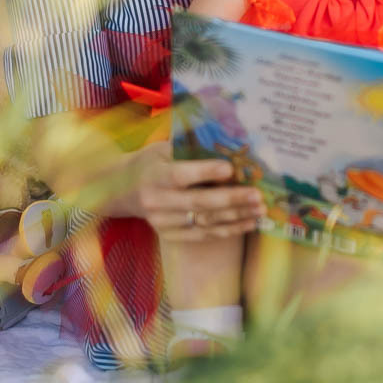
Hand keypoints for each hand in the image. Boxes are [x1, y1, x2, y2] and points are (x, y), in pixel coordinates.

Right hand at [127, 142, 265, 243]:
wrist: (121, 190)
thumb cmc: (150, 162)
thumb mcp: (162, 149)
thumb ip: (190, 149)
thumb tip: (229, 146)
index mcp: (154, 176)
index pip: (181, 176)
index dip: (206, 172)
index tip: (231, 168)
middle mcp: (157, 202)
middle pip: (199, 203)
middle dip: (232, 199)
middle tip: (257, 195)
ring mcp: (163, 223)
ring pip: (205, 222)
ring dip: (237, 217)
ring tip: (260, 210)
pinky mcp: (170, 236)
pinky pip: (204, 235)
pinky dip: (229, 230)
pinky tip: (249, 223)